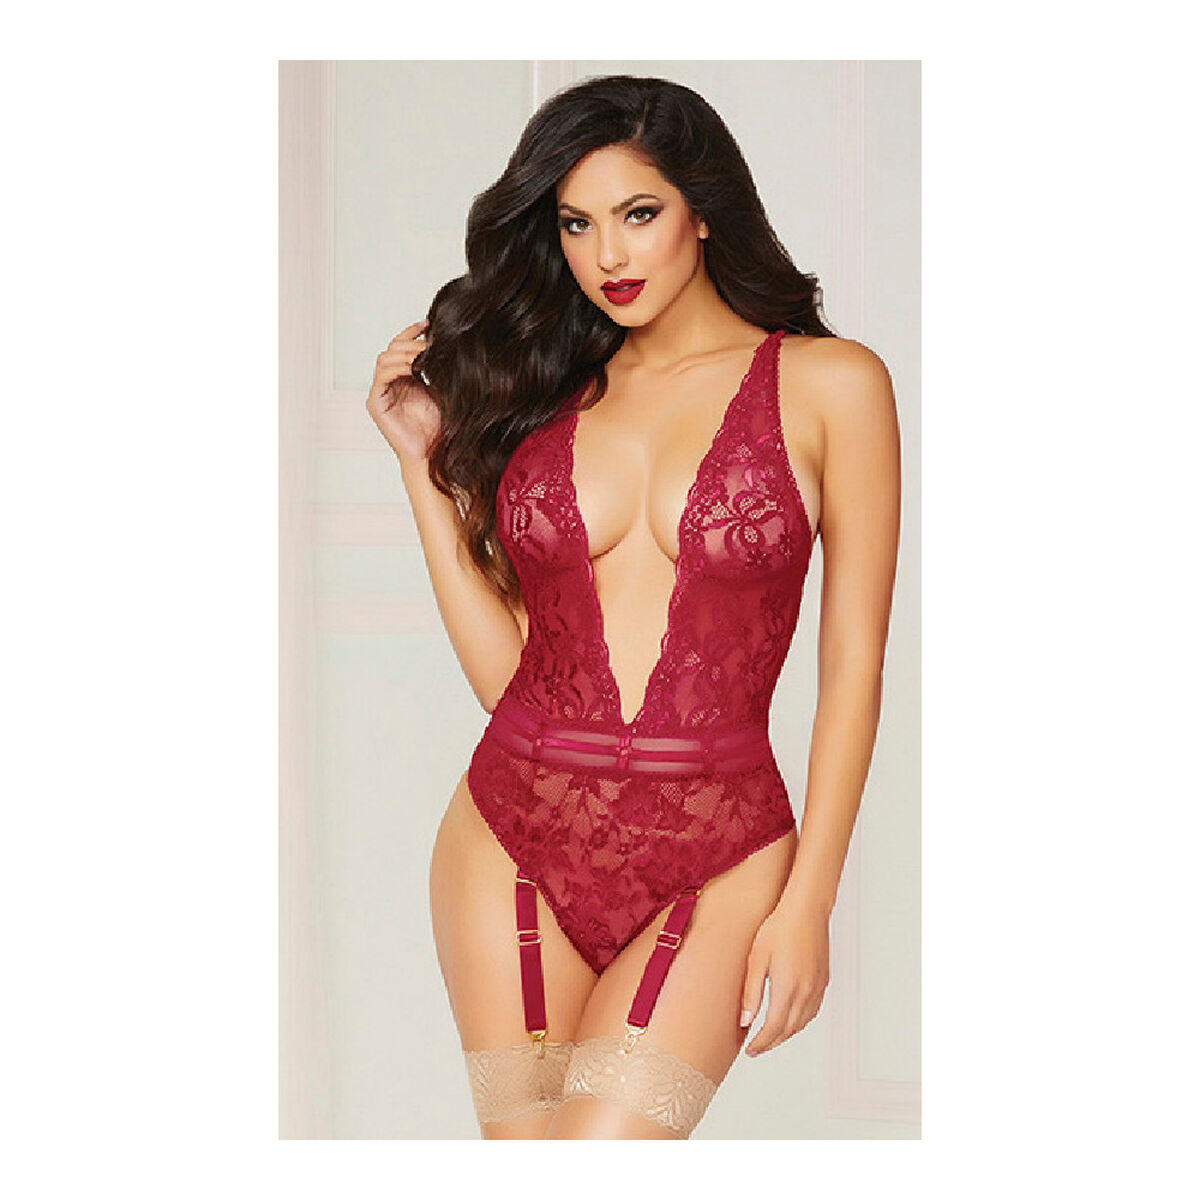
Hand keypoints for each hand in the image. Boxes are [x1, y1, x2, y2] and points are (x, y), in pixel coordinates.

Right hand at [365, 318, 441, 463]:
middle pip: (391, 349)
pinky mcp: (375, 404)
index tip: (428, 323)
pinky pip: (380, 378)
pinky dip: (395, 369)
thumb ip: (437, 368)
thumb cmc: (439, 426)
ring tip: (422, 356)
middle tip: (428, 343)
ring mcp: (381, 393)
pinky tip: (412, 369)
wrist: (433, 451)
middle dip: (410, 343)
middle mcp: (389, 383)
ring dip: (403, 354)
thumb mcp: (441, 389)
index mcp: (404, 377)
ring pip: (384, 360)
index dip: (411, 333)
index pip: (401, 346)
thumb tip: (448, 344)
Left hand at [739, 903, 829, 1056]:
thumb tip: (745, 1021)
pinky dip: (800, 1022)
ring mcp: (817, 987)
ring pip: (802, 1022)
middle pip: (789, 1030)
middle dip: (772, 1043)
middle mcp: (806, 992)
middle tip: (756, 1048)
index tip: (749, 1051)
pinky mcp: (823, 980)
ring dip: (786, 1034)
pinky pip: (813, 1010)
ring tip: (770, 1037)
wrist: (806, 909)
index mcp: (787, 988)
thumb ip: (751, 992)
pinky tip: (791, 1019)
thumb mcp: (757, 958)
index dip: (761, 1043)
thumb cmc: (778, 928)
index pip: (773, 1028)